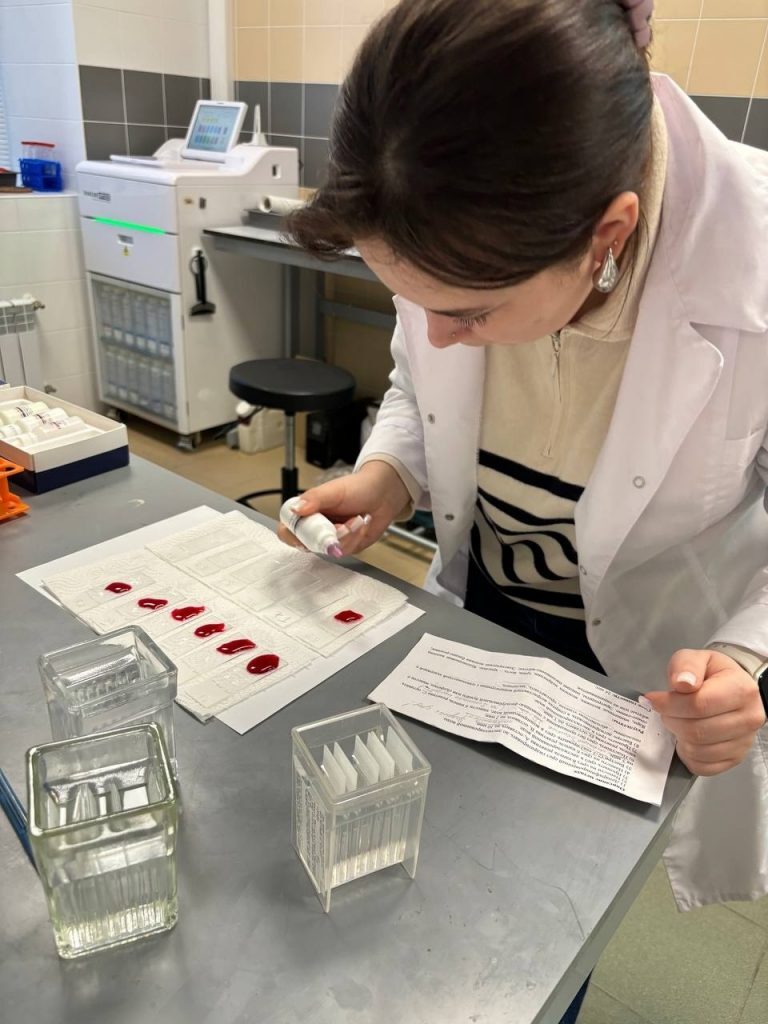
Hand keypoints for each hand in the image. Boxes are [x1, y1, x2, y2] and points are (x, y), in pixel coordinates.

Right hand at [277, 461, 410, 556]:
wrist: (383, 494)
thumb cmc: (357, 487)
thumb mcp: (333, 490)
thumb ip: (313, 499)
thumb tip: (295, 509)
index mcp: (305, 511)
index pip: (287, 530)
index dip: (293, 536)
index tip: (307, 533)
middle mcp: (315, 527)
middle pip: (308, 544)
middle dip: (330, 534)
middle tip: (344, 524)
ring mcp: (330, 538)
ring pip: (329, 549)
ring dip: (347, 534)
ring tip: (357, 518)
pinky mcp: (344, 546)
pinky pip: (344, 550)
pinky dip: (356, 537)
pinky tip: (361, 524)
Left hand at [644, 649, 766, 775]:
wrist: (733, 689)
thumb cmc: (712, 674)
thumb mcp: (697, 658)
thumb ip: (686, 666)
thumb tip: (682, 684)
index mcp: (741, 690)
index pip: (699, 704)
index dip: (669, 704)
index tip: (652, 699)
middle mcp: (749, 719)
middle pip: (696, 731)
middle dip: (671, 721)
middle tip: (665, 711)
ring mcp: (744, 742)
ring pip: (698, 750)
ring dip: (678, 737)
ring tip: (677, 722)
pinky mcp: (736, 759)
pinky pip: (703, 767)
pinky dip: (687, 755)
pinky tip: (686, 739)